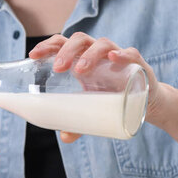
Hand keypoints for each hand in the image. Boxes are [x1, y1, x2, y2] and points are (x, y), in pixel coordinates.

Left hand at [29, 33, 163, 141]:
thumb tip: (65, 136)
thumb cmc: (111, 98)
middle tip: (58, 69)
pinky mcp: (137, 64)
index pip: (62, 44)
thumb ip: (77, 123)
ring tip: (80, 71)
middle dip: (66, 51)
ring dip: (89, 54)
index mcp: (81, 59)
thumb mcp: (91, 110)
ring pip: (101, 44)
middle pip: (79, 40)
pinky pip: (131, 54)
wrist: (145, 102)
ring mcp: (117, 56)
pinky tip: (113, 58)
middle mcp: (97, 54)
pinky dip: (122, 54)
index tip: (33, 55)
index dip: (48, 46)